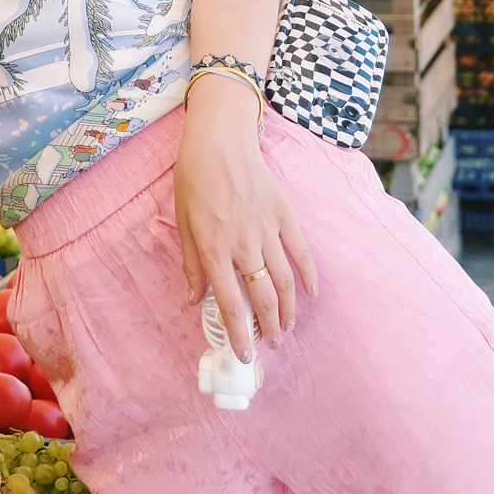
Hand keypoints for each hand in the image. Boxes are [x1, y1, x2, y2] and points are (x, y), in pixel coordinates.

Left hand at [175, 82, 316, 358]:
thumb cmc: (195, 177)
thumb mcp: (183, 221)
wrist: (220, 138)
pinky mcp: (285, 215)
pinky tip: (311, 294)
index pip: (231, 304)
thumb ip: (192, 264)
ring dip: (288, 310)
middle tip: (270, 345)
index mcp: (214, 248)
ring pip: (285, 280)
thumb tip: (195, 300)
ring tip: (287, 328)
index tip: (244, 355)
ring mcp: (268, 229)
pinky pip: (301, 251)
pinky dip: (309, 275)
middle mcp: (244, 244)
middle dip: (268, 328)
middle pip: (263, 298)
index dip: (239, 335)